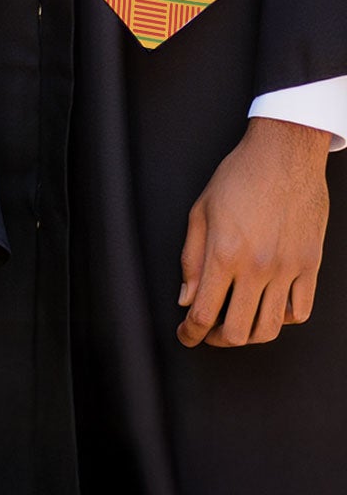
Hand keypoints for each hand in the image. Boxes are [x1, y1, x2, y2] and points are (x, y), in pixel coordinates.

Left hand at [178, 115, 329, 347]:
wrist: (284, 156)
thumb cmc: (238, 177)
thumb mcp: (200, 211)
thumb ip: (191, 259)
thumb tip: (186, 298)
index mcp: (224, 253)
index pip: (204, 312)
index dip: (190, 332)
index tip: (185, 336)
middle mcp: (258, 268)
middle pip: (238, 331)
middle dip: (216, 340)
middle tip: (206, 333)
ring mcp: (288, 270)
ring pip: (271, 328)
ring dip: (249, 336)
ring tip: (235, 327)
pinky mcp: (310, 267)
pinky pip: (300, 311)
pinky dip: (282, 319)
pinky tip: (268, 309)